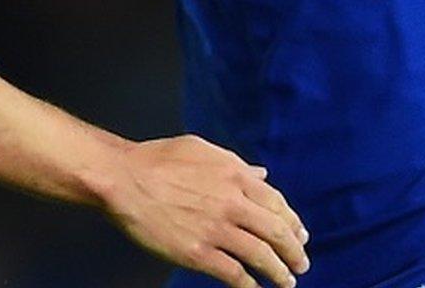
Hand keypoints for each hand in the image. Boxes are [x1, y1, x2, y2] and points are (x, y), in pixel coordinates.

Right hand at [99, 135, 308, 287]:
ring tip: (287, 282)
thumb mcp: (201, 149)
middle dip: (294, 251)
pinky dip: (250, 285)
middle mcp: (232, 202)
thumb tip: (261, 174)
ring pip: (262, 255)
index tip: (300, 235)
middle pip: (276, 232)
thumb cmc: (156, 160)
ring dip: (280, 272)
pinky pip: (234, 274)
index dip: (292, 222)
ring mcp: (216, 228)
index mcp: (234, 175)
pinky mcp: (198, 252)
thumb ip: (235, 164)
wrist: (123, 179)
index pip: (277, 203)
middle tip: (302, 264)